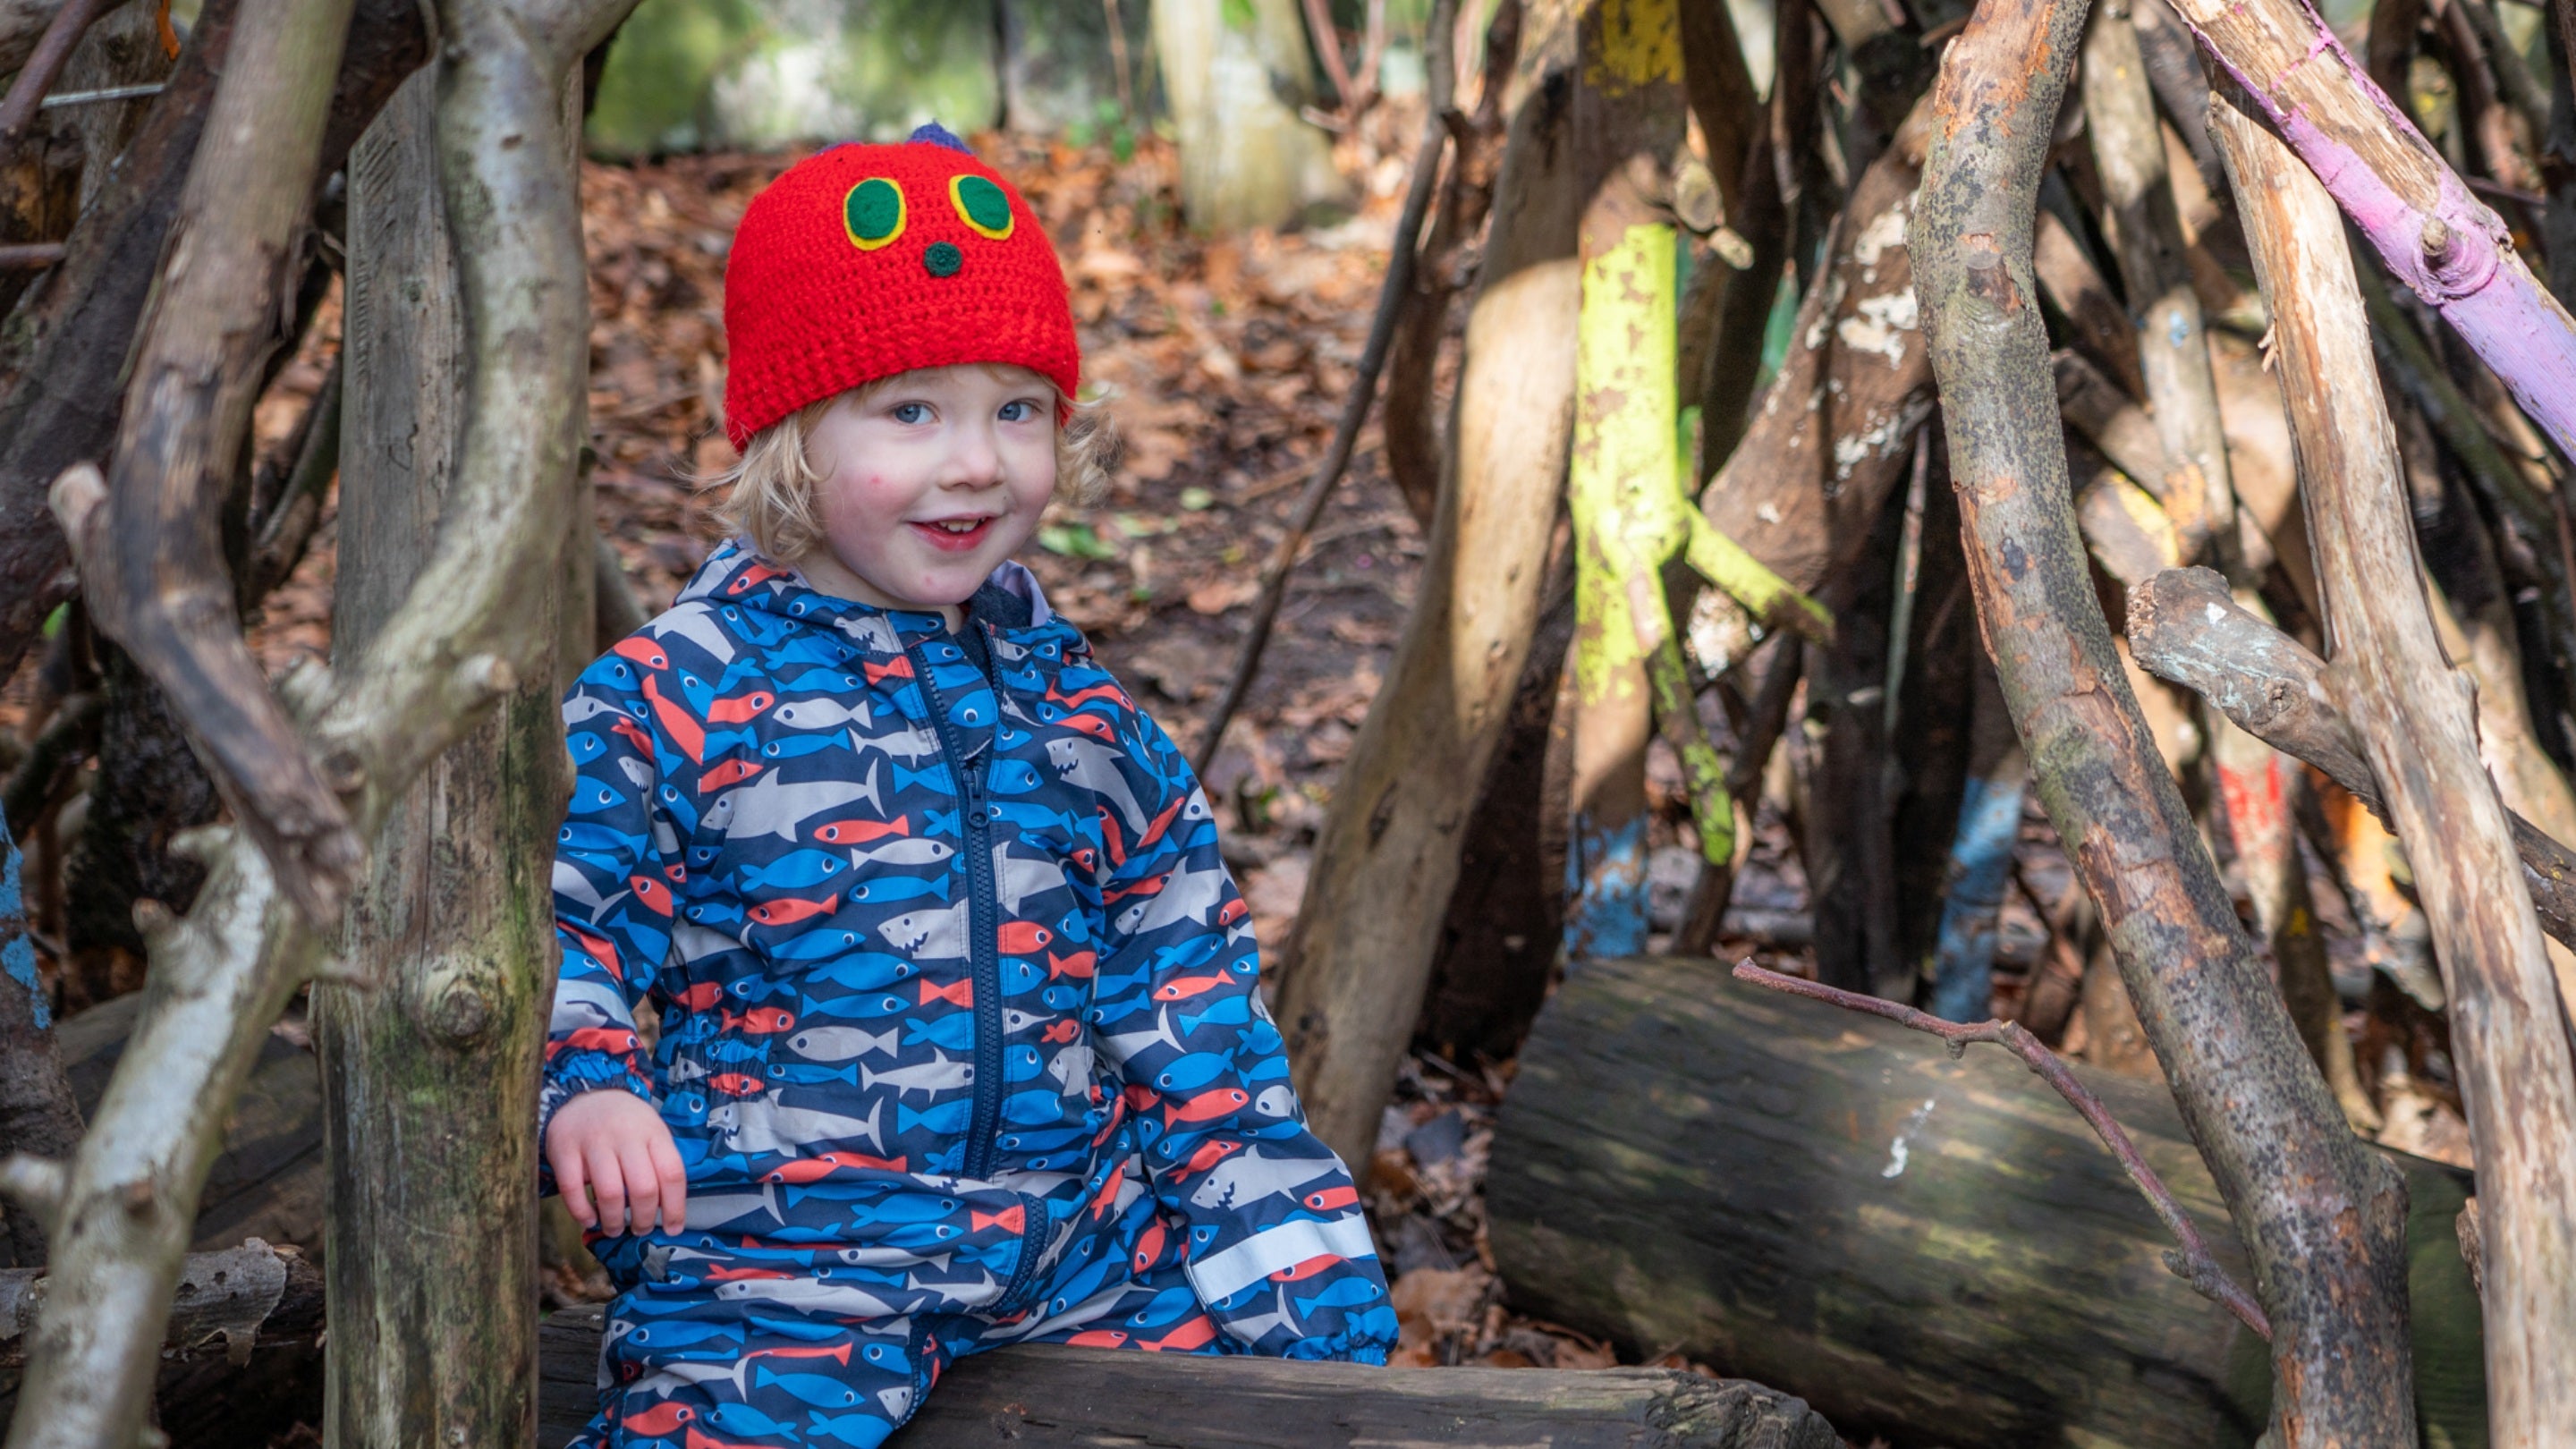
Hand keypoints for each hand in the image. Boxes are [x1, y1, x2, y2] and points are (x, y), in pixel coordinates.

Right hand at [546, 1090, 687, 1235]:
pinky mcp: (564, 1148)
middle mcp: (626, 1135)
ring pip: (610, 1192)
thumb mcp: (651, 1133)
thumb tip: (667, 1214)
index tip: (672, 1229)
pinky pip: (572, 1190)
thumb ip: (659, 1165)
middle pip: (643, 1188)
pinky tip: (589, 1219)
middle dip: (644, 1219)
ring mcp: (594, 1140)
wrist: (586, 1095)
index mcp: (653, 1132)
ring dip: (614, 1220)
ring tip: (614, 1229)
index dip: (675, 1207)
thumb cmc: (626, 1124)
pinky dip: (581, 1212)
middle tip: (640, 1230)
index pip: (672, 1173)